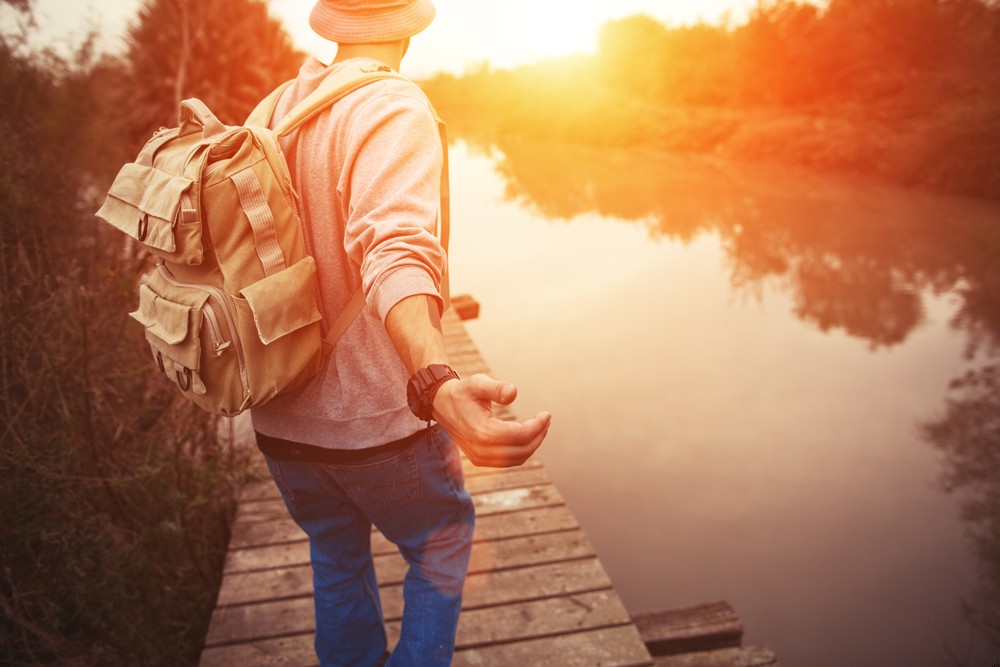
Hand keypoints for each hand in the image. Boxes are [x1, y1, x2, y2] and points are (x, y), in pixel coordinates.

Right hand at [432, 374, 550, 467]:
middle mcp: (480, 449)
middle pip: (521, 450)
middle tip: (546, 420)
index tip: (547, 414)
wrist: (442, 405)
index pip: (519, 436)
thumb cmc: (463, 392)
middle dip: (538, 435)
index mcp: (481, 431)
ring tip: (540, 426)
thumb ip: (496, 388)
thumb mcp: (478, 383)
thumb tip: (514, 393)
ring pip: (517, 458)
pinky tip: (527, 435)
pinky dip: (522, 451)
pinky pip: (508, 461)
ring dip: (532, 444)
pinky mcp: (480, 459)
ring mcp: (479, 457)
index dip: (537, 426)